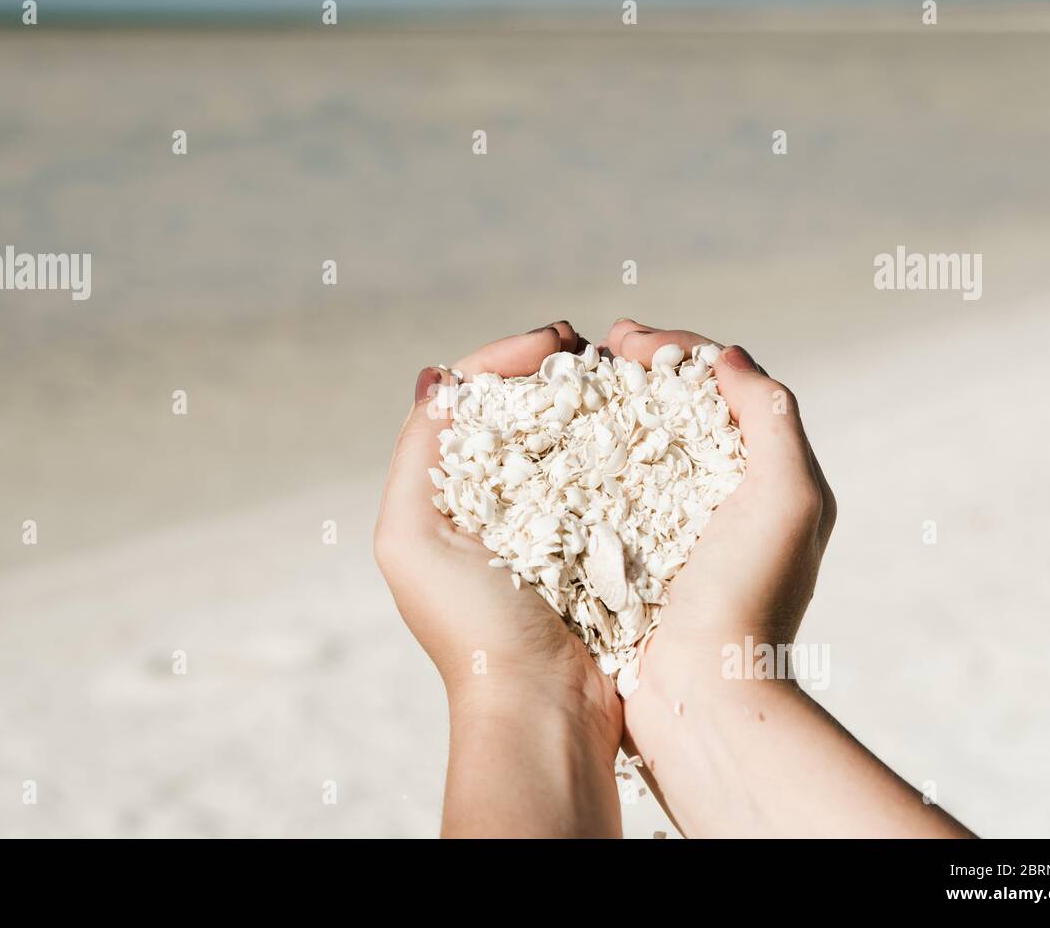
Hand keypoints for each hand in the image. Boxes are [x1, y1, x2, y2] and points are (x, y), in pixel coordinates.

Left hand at [374, 322, 622, 836]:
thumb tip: (440, 376)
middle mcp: (493, 503)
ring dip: (587, 399)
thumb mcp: (410, 538)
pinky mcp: (594, 543)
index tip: (556, 341)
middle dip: (551, 370)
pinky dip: (616, 442)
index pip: (471, 400)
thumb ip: (417, 453)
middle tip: (589, 348)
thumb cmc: (473, 627)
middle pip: (519, 411)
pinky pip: (603, 477)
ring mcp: (547, 523)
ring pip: (564, 437)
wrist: (543, 708)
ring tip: (616, 372)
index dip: (507, 359)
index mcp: (446, 495)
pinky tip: (638, 422)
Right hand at [600, 319, 970, 837]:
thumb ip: (771, 416)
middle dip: (636, 368)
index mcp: (766, 472)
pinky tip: (557, 444)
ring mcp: (676, 522)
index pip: (722, 383)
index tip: (626, 339)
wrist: (705, 692)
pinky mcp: (636, 552)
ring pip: (642, 439)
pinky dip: (587, 454)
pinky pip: (611, 486)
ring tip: (569, 383)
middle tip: (594, 349)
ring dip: (608, 403)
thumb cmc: (750, 596)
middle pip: (679, 404)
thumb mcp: (788, 498)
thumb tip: (727, 356)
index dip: (677, 349)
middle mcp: (724, 492)